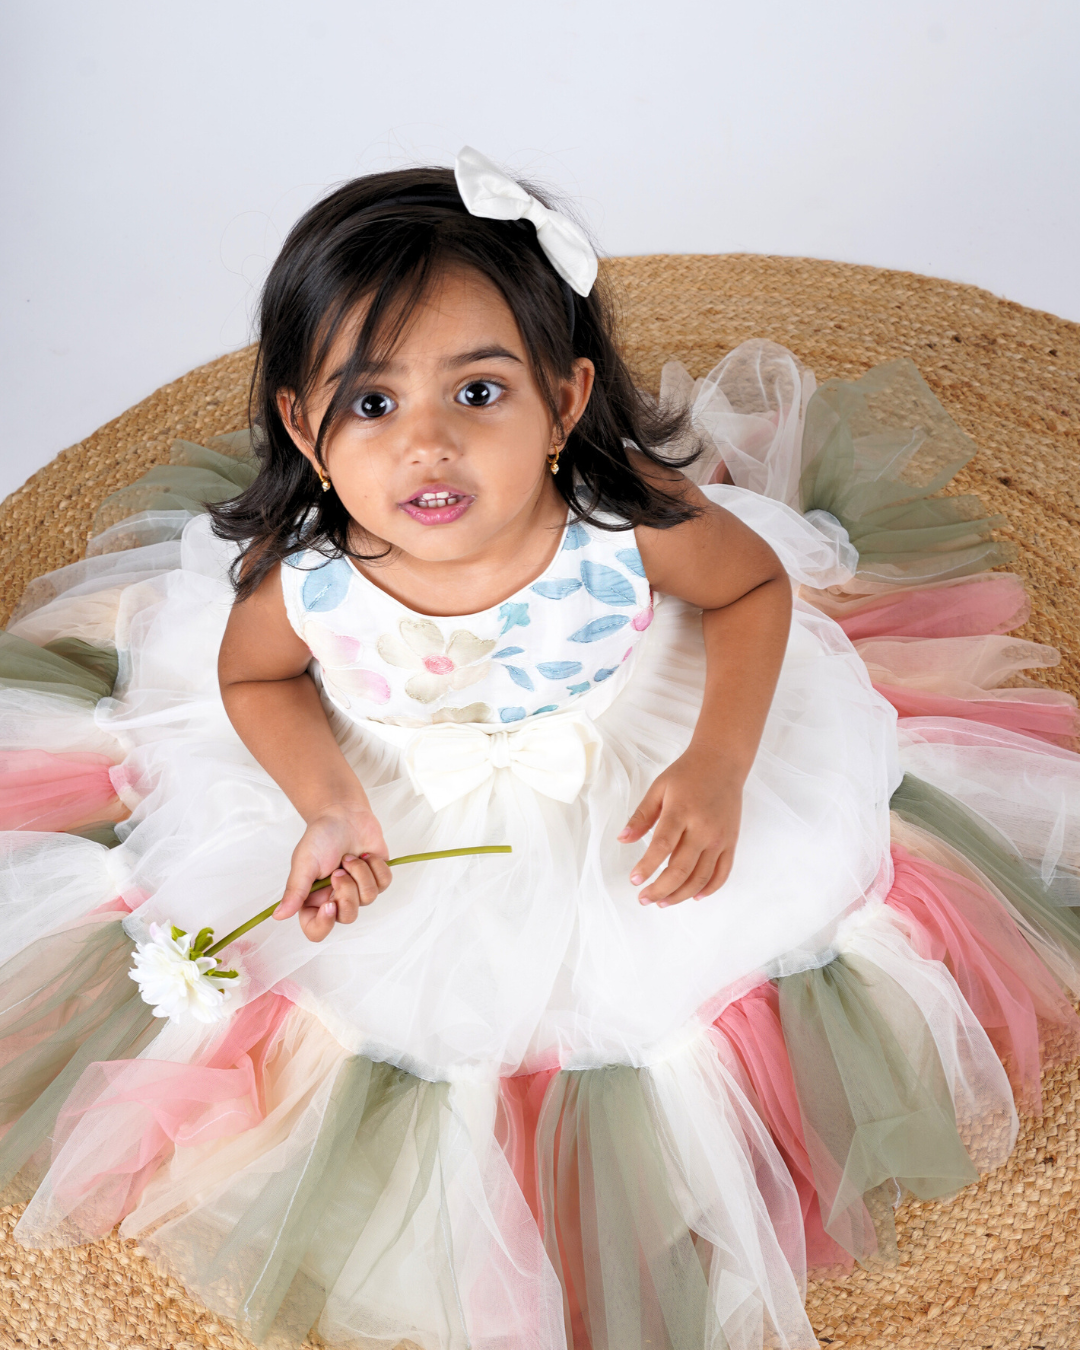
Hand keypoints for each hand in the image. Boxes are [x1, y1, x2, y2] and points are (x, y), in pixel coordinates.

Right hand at [275, 805, 391, 941]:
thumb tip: (278, 915)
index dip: (324, 924)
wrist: (343, 814)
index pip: (316, 930)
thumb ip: (295, 890)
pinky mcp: (377, 878)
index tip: (329, 904)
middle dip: (347, 891)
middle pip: (348, 916)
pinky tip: (365, 855)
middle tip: (339, 869)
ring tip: (350, 857)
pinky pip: (383, 884)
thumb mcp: (304, 862)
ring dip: (360, 873)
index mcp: (313, 900)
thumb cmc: (321, 837)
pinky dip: (376, 866)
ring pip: (368, 899)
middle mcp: (335, 899)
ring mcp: (358, 890)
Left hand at [618, 748, 742, 906]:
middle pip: (681, 869)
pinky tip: (694, 897)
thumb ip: (641, 816)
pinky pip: (722, 873)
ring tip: (663, 902)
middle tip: (644, 898)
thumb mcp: (658, 788)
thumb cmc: (687, 774)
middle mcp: (703, 828)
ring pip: (701, 877)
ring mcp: (720, 838)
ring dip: (681, 895)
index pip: (662, 847)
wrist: (723, 763)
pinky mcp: (731, 842)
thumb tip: (622, 839)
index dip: (647, 867)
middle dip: (661, 889)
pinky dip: (709, 889)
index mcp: (681, 812)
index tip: (634, 880)